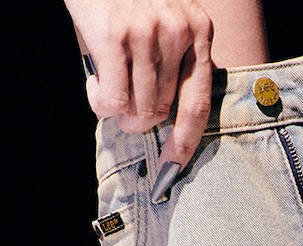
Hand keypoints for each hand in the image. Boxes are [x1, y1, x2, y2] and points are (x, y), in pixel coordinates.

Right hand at [66, 0, 213, 171]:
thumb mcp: (164, 19)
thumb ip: (176, 60)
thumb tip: (170, 115)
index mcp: (198, 29)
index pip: (200, 102)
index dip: (187, 140)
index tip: (176, 164)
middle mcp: (177, 31)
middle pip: (163, 110)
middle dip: (141, 122)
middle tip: (124, 113)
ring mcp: (147, 33)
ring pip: (139, 109)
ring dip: (120, 114)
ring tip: (107, 95)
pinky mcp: (114, 36)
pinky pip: (114, 100)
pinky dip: (102, 105)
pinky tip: (96, 91)